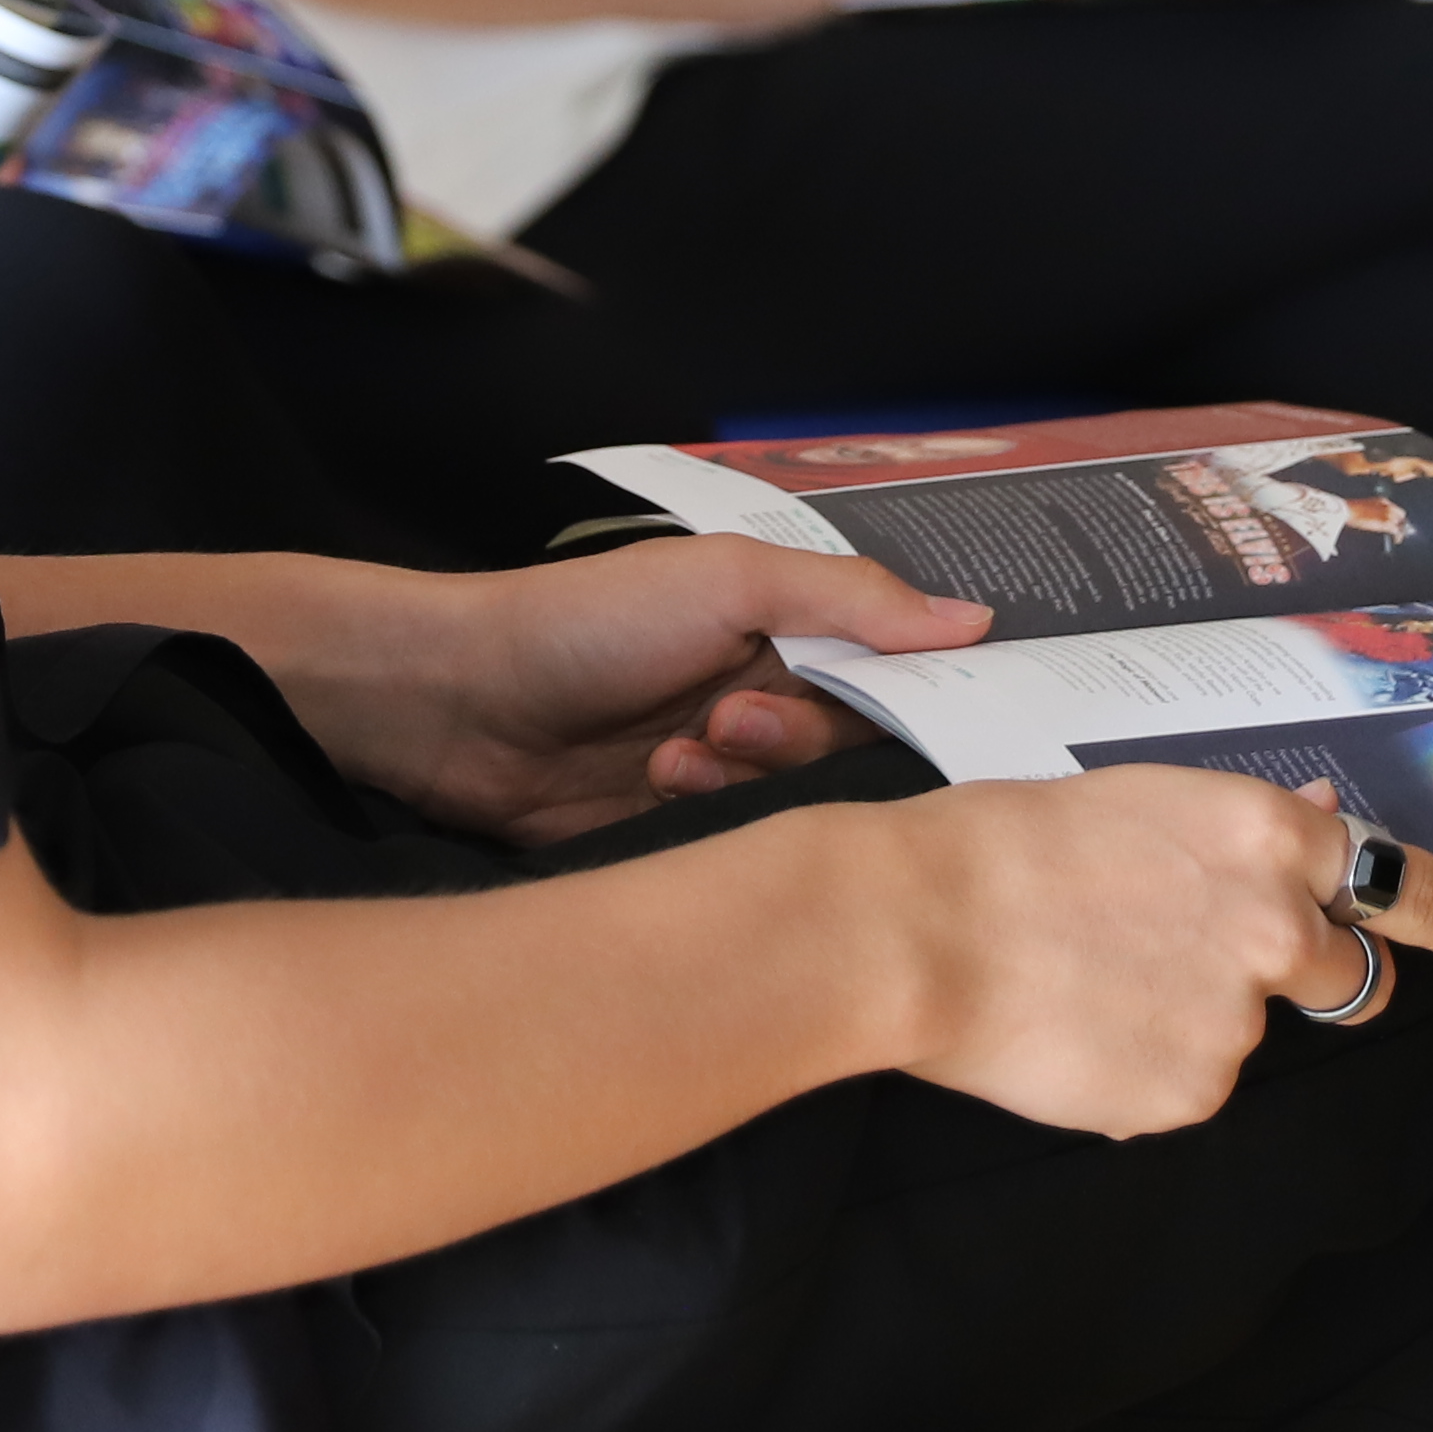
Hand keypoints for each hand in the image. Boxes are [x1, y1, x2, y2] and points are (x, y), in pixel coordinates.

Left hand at [291, 538, 986, 846]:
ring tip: (675, 753)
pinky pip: (742, 849)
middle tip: (731, 720)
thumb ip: (850, 602)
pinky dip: (707, 817)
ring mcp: (724, 771)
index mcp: (787, 629)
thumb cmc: (586, 620)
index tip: (930, 719)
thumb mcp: (726, 583)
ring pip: (800, 804)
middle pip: (854, 747)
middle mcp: (768, 698)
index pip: (893, 672)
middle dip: (801, 737)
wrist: (456, 703)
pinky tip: (654, 786)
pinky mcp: (682, 835)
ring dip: (745, 778)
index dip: (915, 695)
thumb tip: (976, 619)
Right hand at [872, 770, 1432, 1138]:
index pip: (1401, 887)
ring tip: (1088, 982)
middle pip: (1353, 980)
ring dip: (1193, 1019)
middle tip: (1236, 975)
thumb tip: (1315, 822)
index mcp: (1266, 838)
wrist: (922, 926)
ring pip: (1247, 1034)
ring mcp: (1239, 1021)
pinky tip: (1075, 1034)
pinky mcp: (1193, 1095)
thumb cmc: (1008, 843)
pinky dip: (1144, 1070)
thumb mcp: (1141, 801)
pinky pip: (1187, 1087)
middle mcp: (1275, 930)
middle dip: (1324, 986)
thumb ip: (1242, 830)